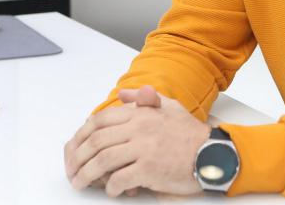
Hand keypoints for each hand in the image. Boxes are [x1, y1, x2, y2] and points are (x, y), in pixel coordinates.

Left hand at [63, 85, 210, 196]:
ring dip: (86, 174)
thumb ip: (145, 100)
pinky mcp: (149, 169)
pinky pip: (120, 178)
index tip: (76, 146)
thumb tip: (123, 95)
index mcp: (142, 113)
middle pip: (97, 140)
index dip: (83, 134)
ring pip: (103, 160)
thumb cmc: (190, 134)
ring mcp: (144, 148)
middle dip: (79, 156)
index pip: (101, 120)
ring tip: (80, 182)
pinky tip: (111, 189)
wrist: (212, 153)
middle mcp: (140, 128)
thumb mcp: (169, 107)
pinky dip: (111, 186)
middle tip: (72, 168)